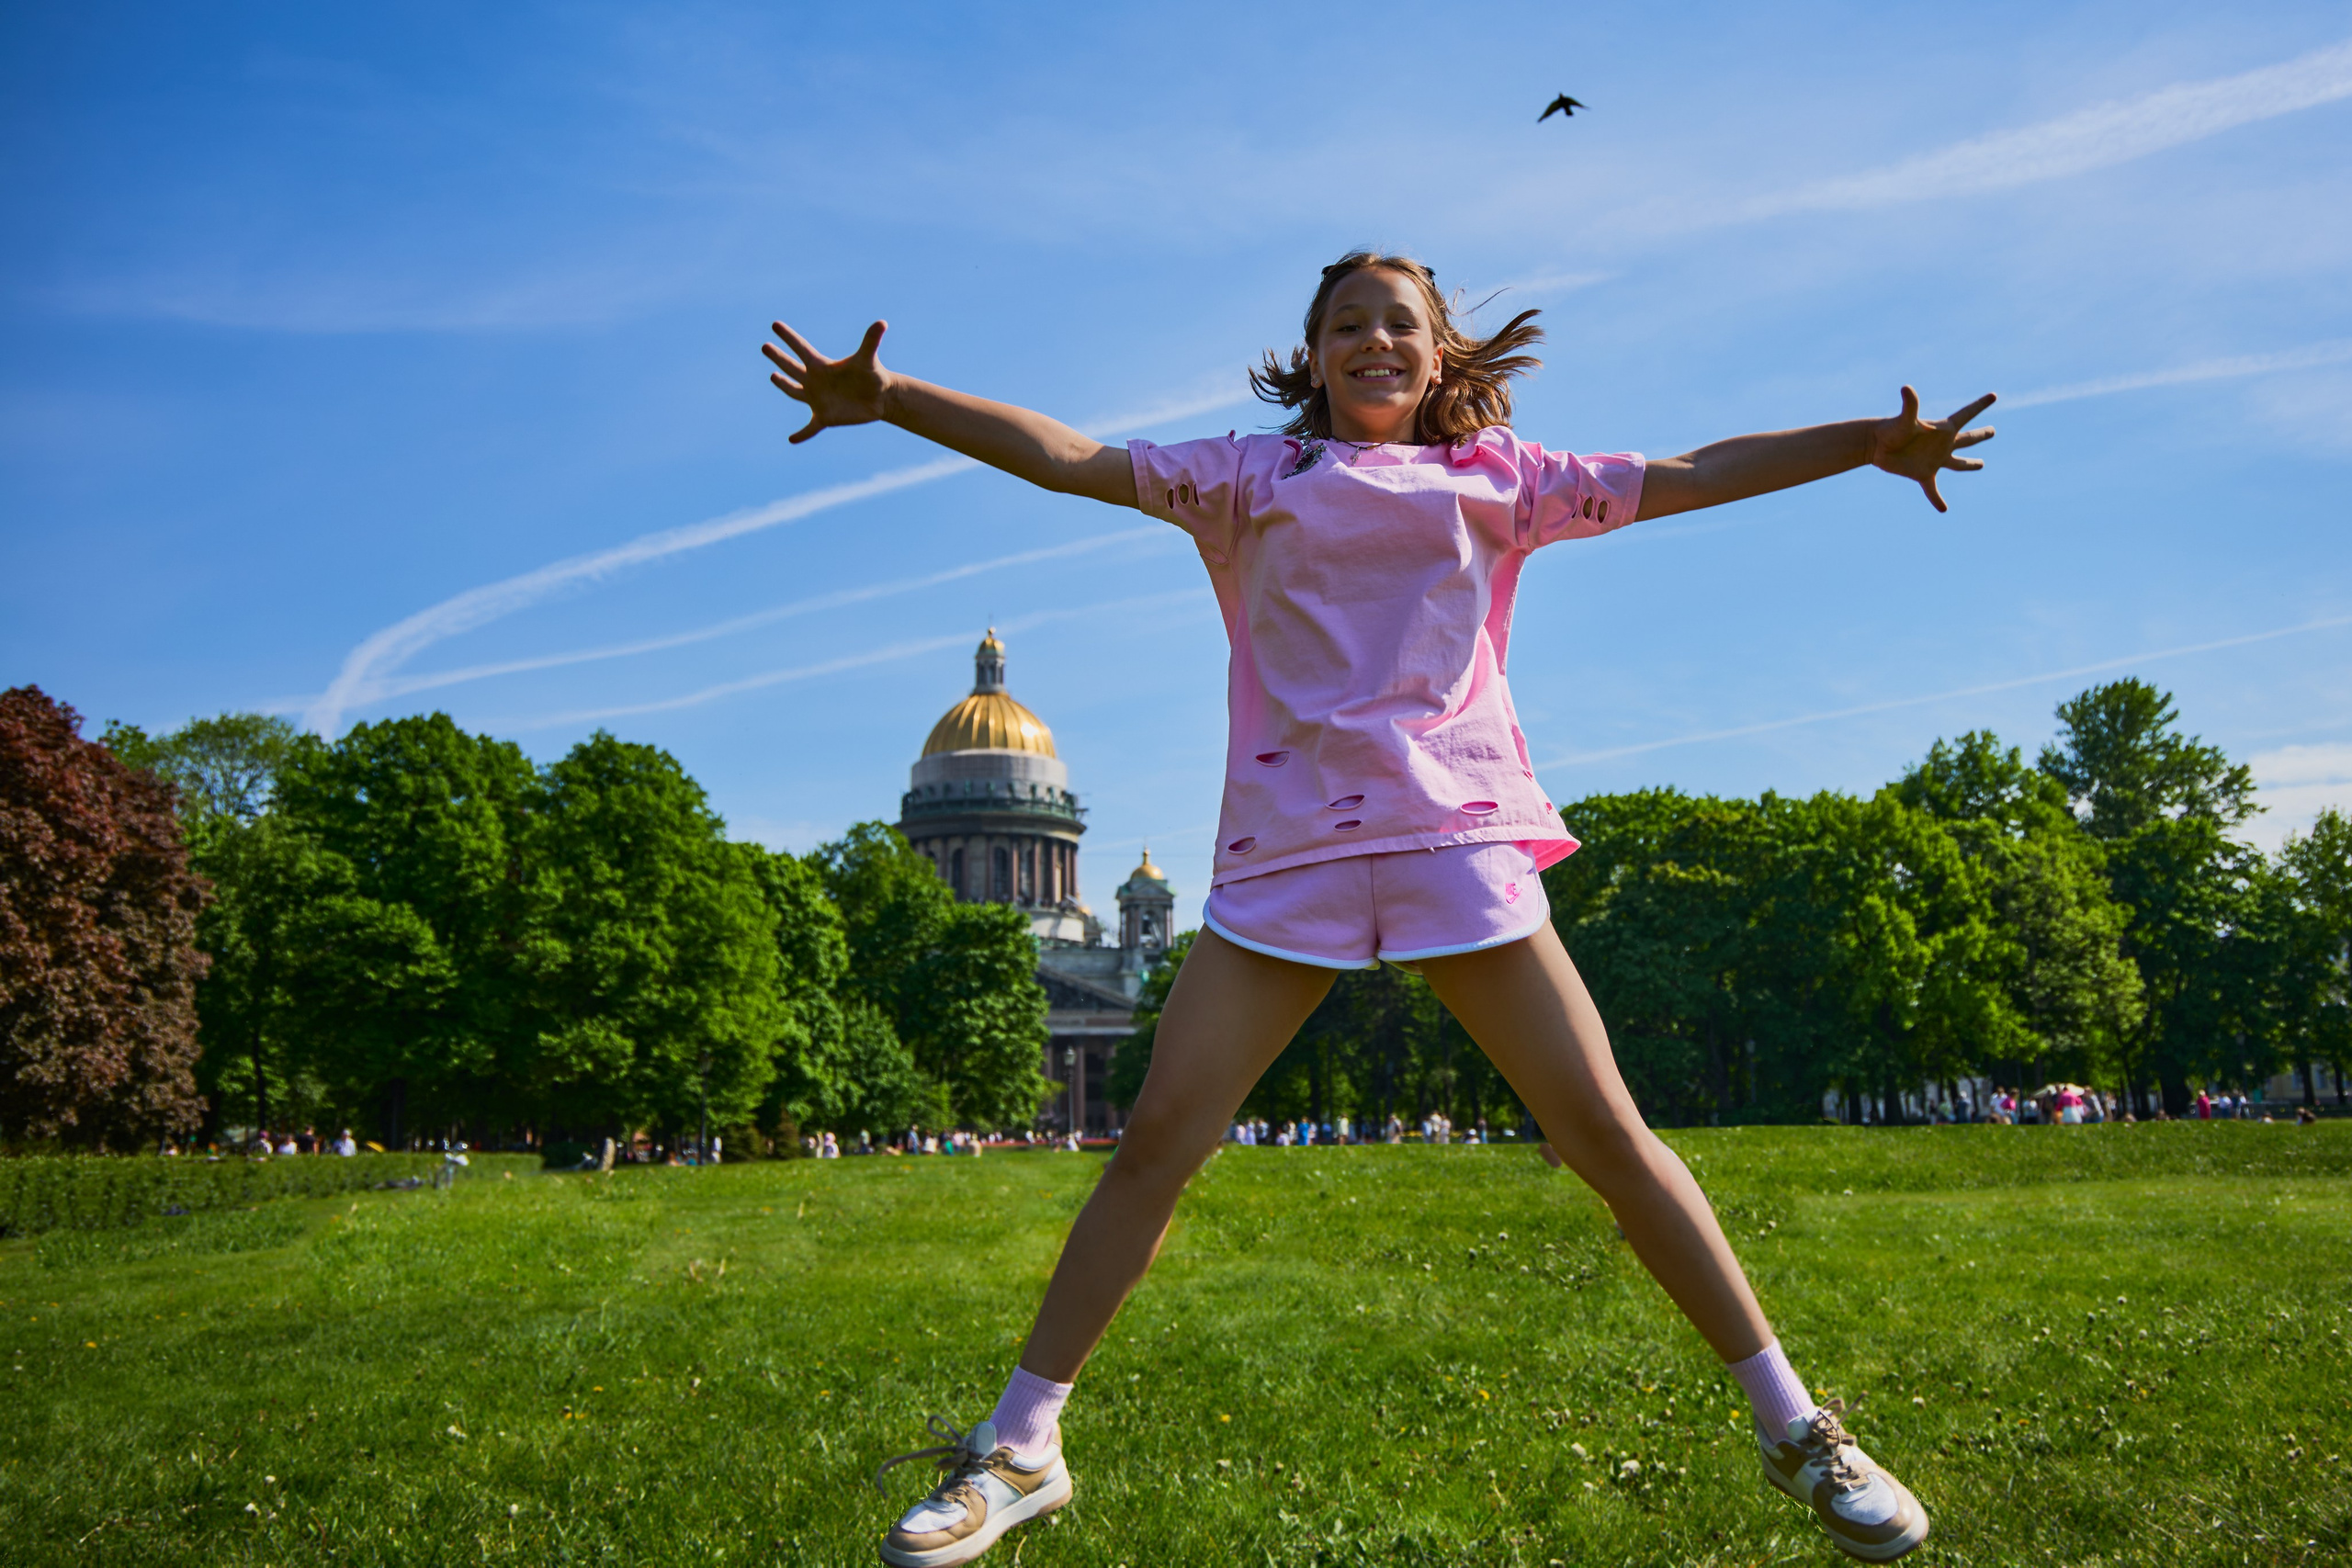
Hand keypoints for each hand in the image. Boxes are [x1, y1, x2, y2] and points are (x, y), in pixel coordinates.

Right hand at [763, 319, 891, 444]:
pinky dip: (802, 434)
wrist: (882, 398)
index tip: (775, 325)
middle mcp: (816, 381)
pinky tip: (792, 440)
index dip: (788, 337)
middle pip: (792, 368)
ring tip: (773, 376)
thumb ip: (871, 341)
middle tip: (765, 346)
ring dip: (784, 385)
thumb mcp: (868, 359)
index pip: (801, 349)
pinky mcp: (825, 417)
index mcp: (822, 366)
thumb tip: (882, 322)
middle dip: (778, 357)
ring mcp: (818, 399)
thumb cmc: (874, 375)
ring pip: (794, 392)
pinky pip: (810, 428)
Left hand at [1867, 387, 1995, 512]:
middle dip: (1981, 435)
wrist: (1874, 444)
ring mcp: (1934, 460)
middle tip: (1993, 431)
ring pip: (1957, 464)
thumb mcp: (1905, 418)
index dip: (1980, 405)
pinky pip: (1932, 489)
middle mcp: (1942, 444)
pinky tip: (1943, 509)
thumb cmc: (1891, 429)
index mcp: (1943, 430)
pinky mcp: (1922, 474)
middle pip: (1968, 438)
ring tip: (1981, 465)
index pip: (1966, 414)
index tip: (1994, 395)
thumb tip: (1906, 387)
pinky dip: (1936, 499)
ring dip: (1969, 465)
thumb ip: (1910, 404)